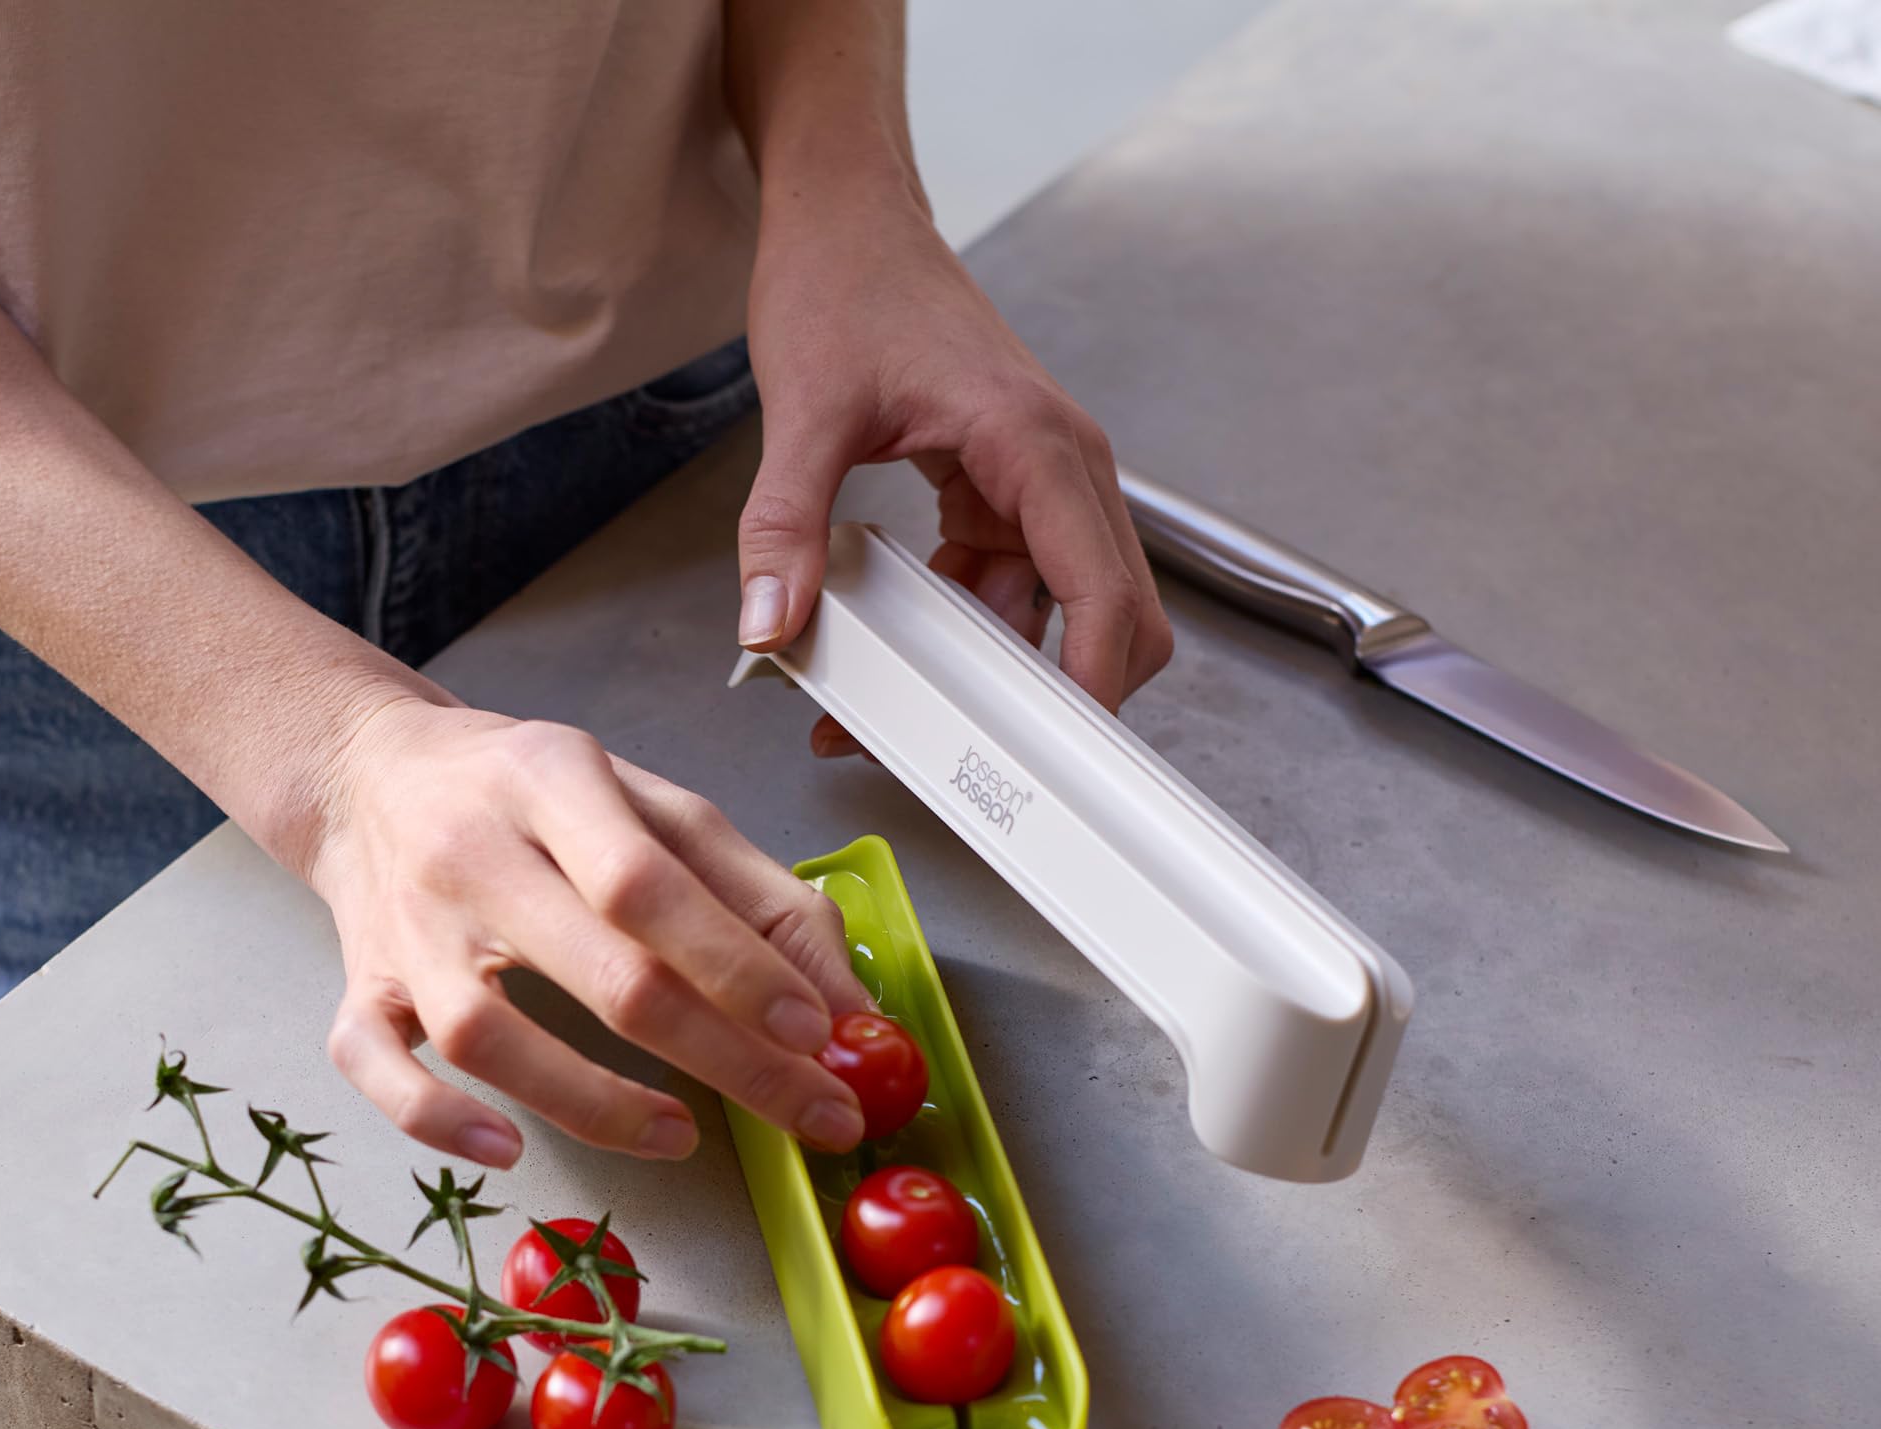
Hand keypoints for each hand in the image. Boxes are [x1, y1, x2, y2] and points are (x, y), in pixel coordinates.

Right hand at [300, 699, 872, 1166]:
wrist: (370, 775)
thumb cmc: (527, 797)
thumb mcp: (652, 805)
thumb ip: (758, 895)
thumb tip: (849, 1005)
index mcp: (553, 782)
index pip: (651, 885)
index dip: (739, 967)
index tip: (815, 1032)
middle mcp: (471, 853)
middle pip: (604, 973)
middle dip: (726, 1057)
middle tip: (807, 1113)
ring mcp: (407, 930)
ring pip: (488, 1035)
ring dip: (595, 1103)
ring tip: (680, 1134)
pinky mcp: (359, 987)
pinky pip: (374, 1064)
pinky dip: (437, 1116)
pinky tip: (507, 1148)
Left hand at [736, 181, 1173, 753]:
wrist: (846, 220)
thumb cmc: (847, 283)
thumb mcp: (803, 410)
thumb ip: (784, 524)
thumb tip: (771, 621)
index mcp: (1036, 442)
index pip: (1103, 587)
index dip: (1094, 678)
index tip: (1061, 750)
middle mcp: (1059, 465)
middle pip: (1109, 612)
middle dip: (1047, 694)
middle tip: (973, 754)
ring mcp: (1037, 481)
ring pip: (1047, 610)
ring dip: (985, 669)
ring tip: (890, 712)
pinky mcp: (1002, 489)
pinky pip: (1002, 583)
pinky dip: (958, 627)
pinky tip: (888, 650)